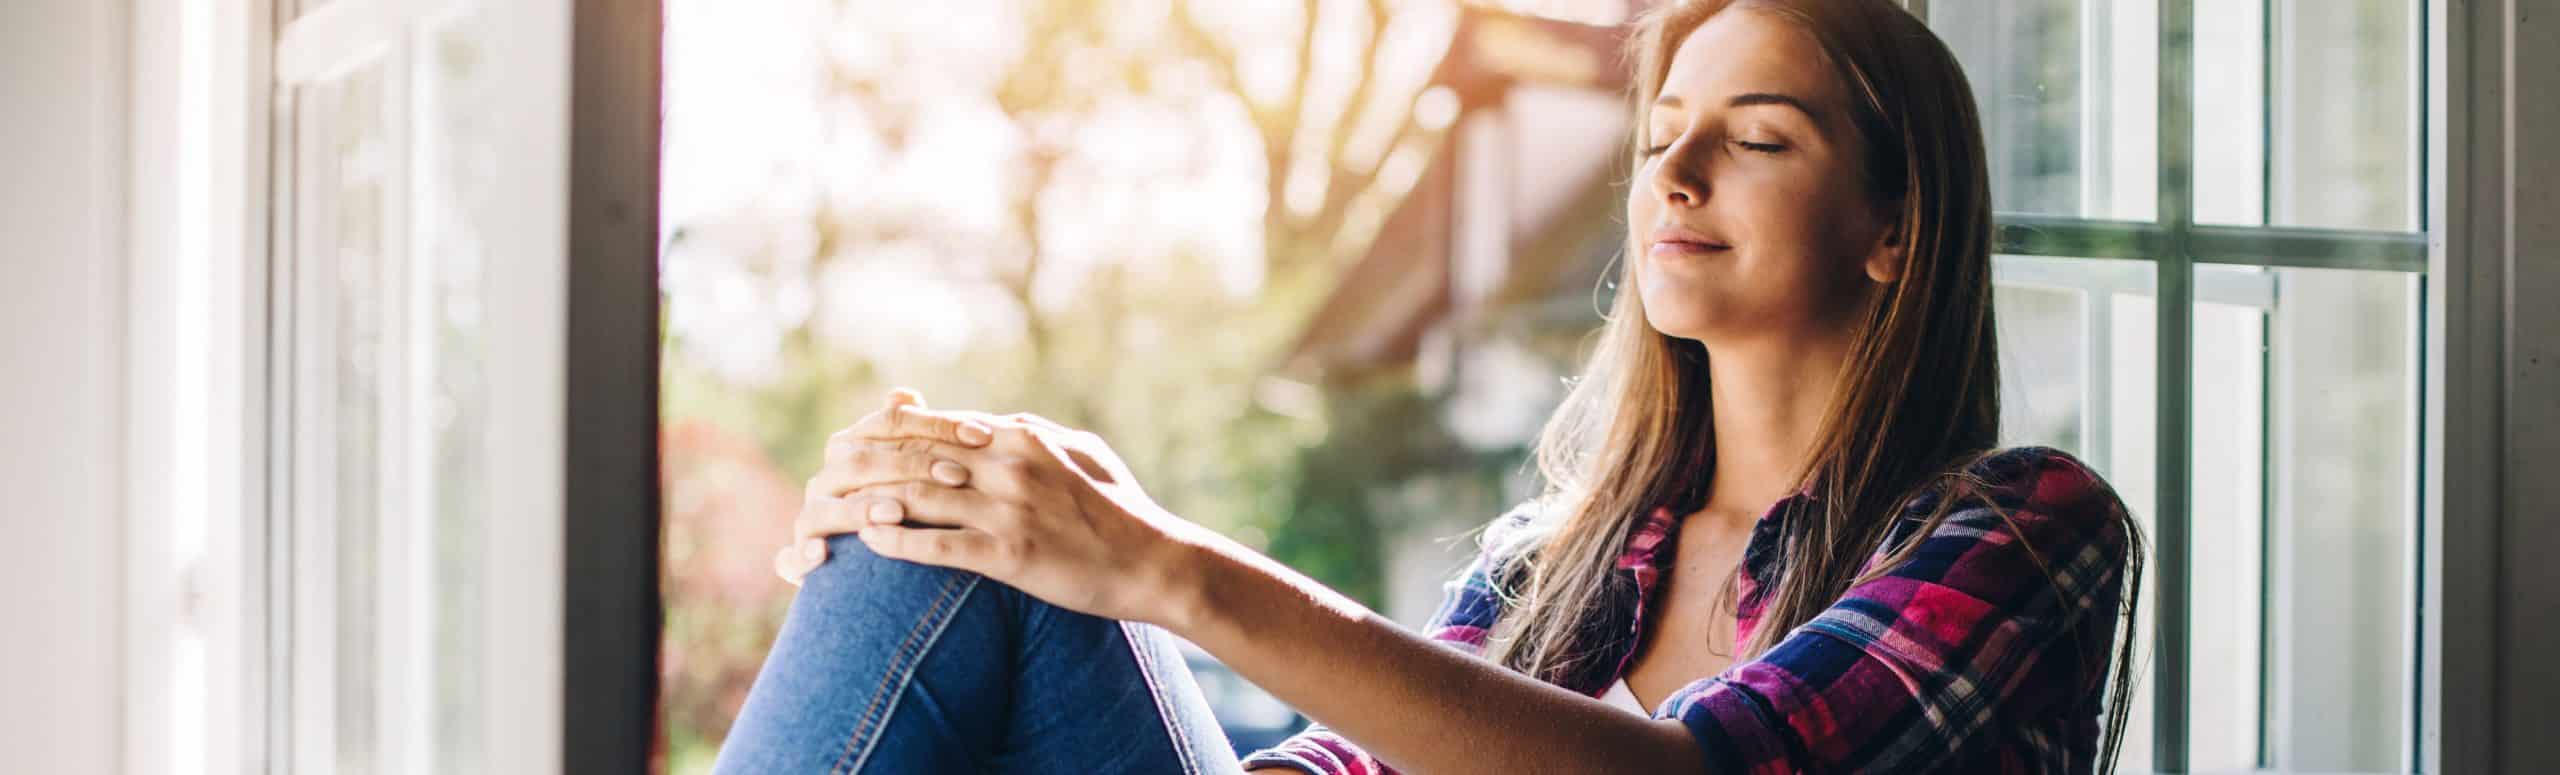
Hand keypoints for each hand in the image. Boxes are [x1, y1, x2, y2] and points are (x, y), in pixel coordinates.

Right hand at [774, 389, 997, 584]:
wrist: (887, 564)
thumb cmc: (918, 504)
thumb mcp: (925, 472)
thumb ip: (922, 435)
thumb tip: (903, 393)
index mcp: (854, 444)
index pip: (893, 423)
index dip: (937, 425)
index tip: (983, 434)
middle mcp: (830, 474)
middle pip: (863, 460)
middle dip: (912, 466)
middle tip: (959, 477)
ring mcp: (814, 511)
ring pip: (829, 503)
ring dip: (861, 507)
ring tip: (895, 513)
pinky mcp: (802, 553)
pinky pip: (793, 553)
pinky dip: (804, 554)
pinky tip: (823, 556)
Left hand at [788, 394, 1211, 625]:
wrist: (1154, 561)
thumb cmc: (1119, 510)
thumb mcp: (1080, 453)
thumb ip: (1034, 434)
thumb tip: (999, 422)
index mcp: (1019, 436)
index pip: (933, 424)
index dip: (881, 429)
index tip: (846, 436)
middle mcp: (1006, 464)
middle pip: (912, 455)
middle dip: (858, 462)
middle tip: (819, 471)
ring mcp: (1007, 508)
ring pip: (916, 496)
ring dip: (863, 501)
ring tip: (827, 510)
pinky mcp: (1010, 552)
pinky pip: (939, 545)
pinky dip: (898, 541)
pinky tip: (868, 544)